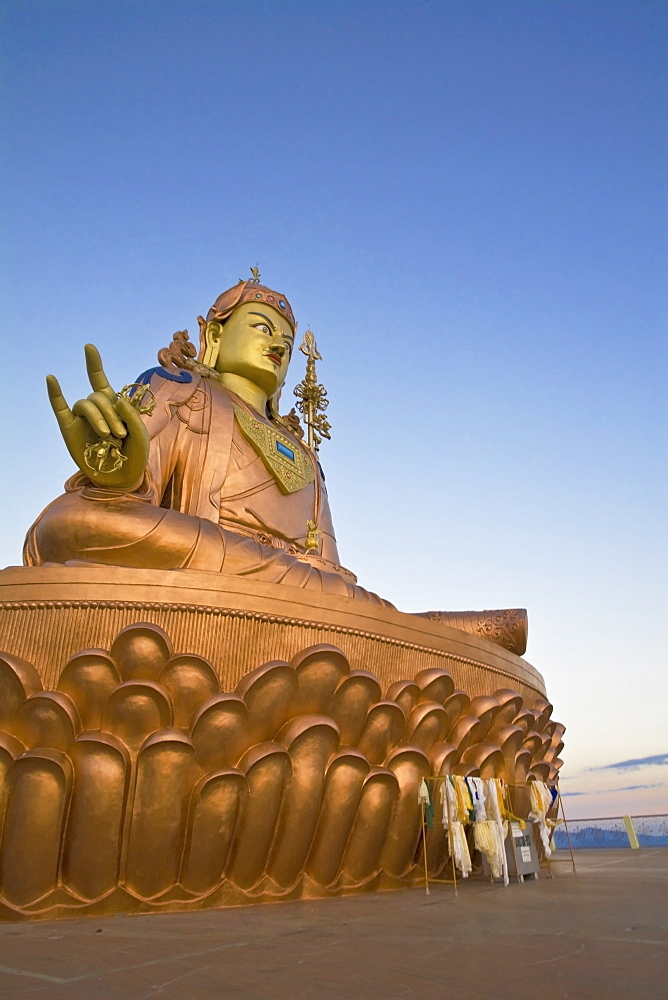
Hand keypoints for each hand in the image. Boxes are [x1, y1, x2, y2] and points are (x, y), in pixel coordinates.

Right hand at [47, 344, 149, 490]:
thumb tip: (116, 399)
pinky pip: (60, 408)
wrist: (122, 479)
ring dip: (98, 416)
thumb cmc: (134, 455)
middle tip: (120, 434)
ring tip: (108, 435)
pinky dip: (55, 393)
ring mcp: (81, 419)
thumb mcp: (141, 435)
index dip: (93, 363)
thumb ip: (132, 415)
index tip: (88, 347)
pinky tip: (52, 379)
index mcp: (112, 406)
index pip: (99, 380)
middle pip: (98, 396)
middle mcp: (95, 409)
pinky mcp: (69, 430)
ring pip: (86, 404)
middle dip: (111, 412)